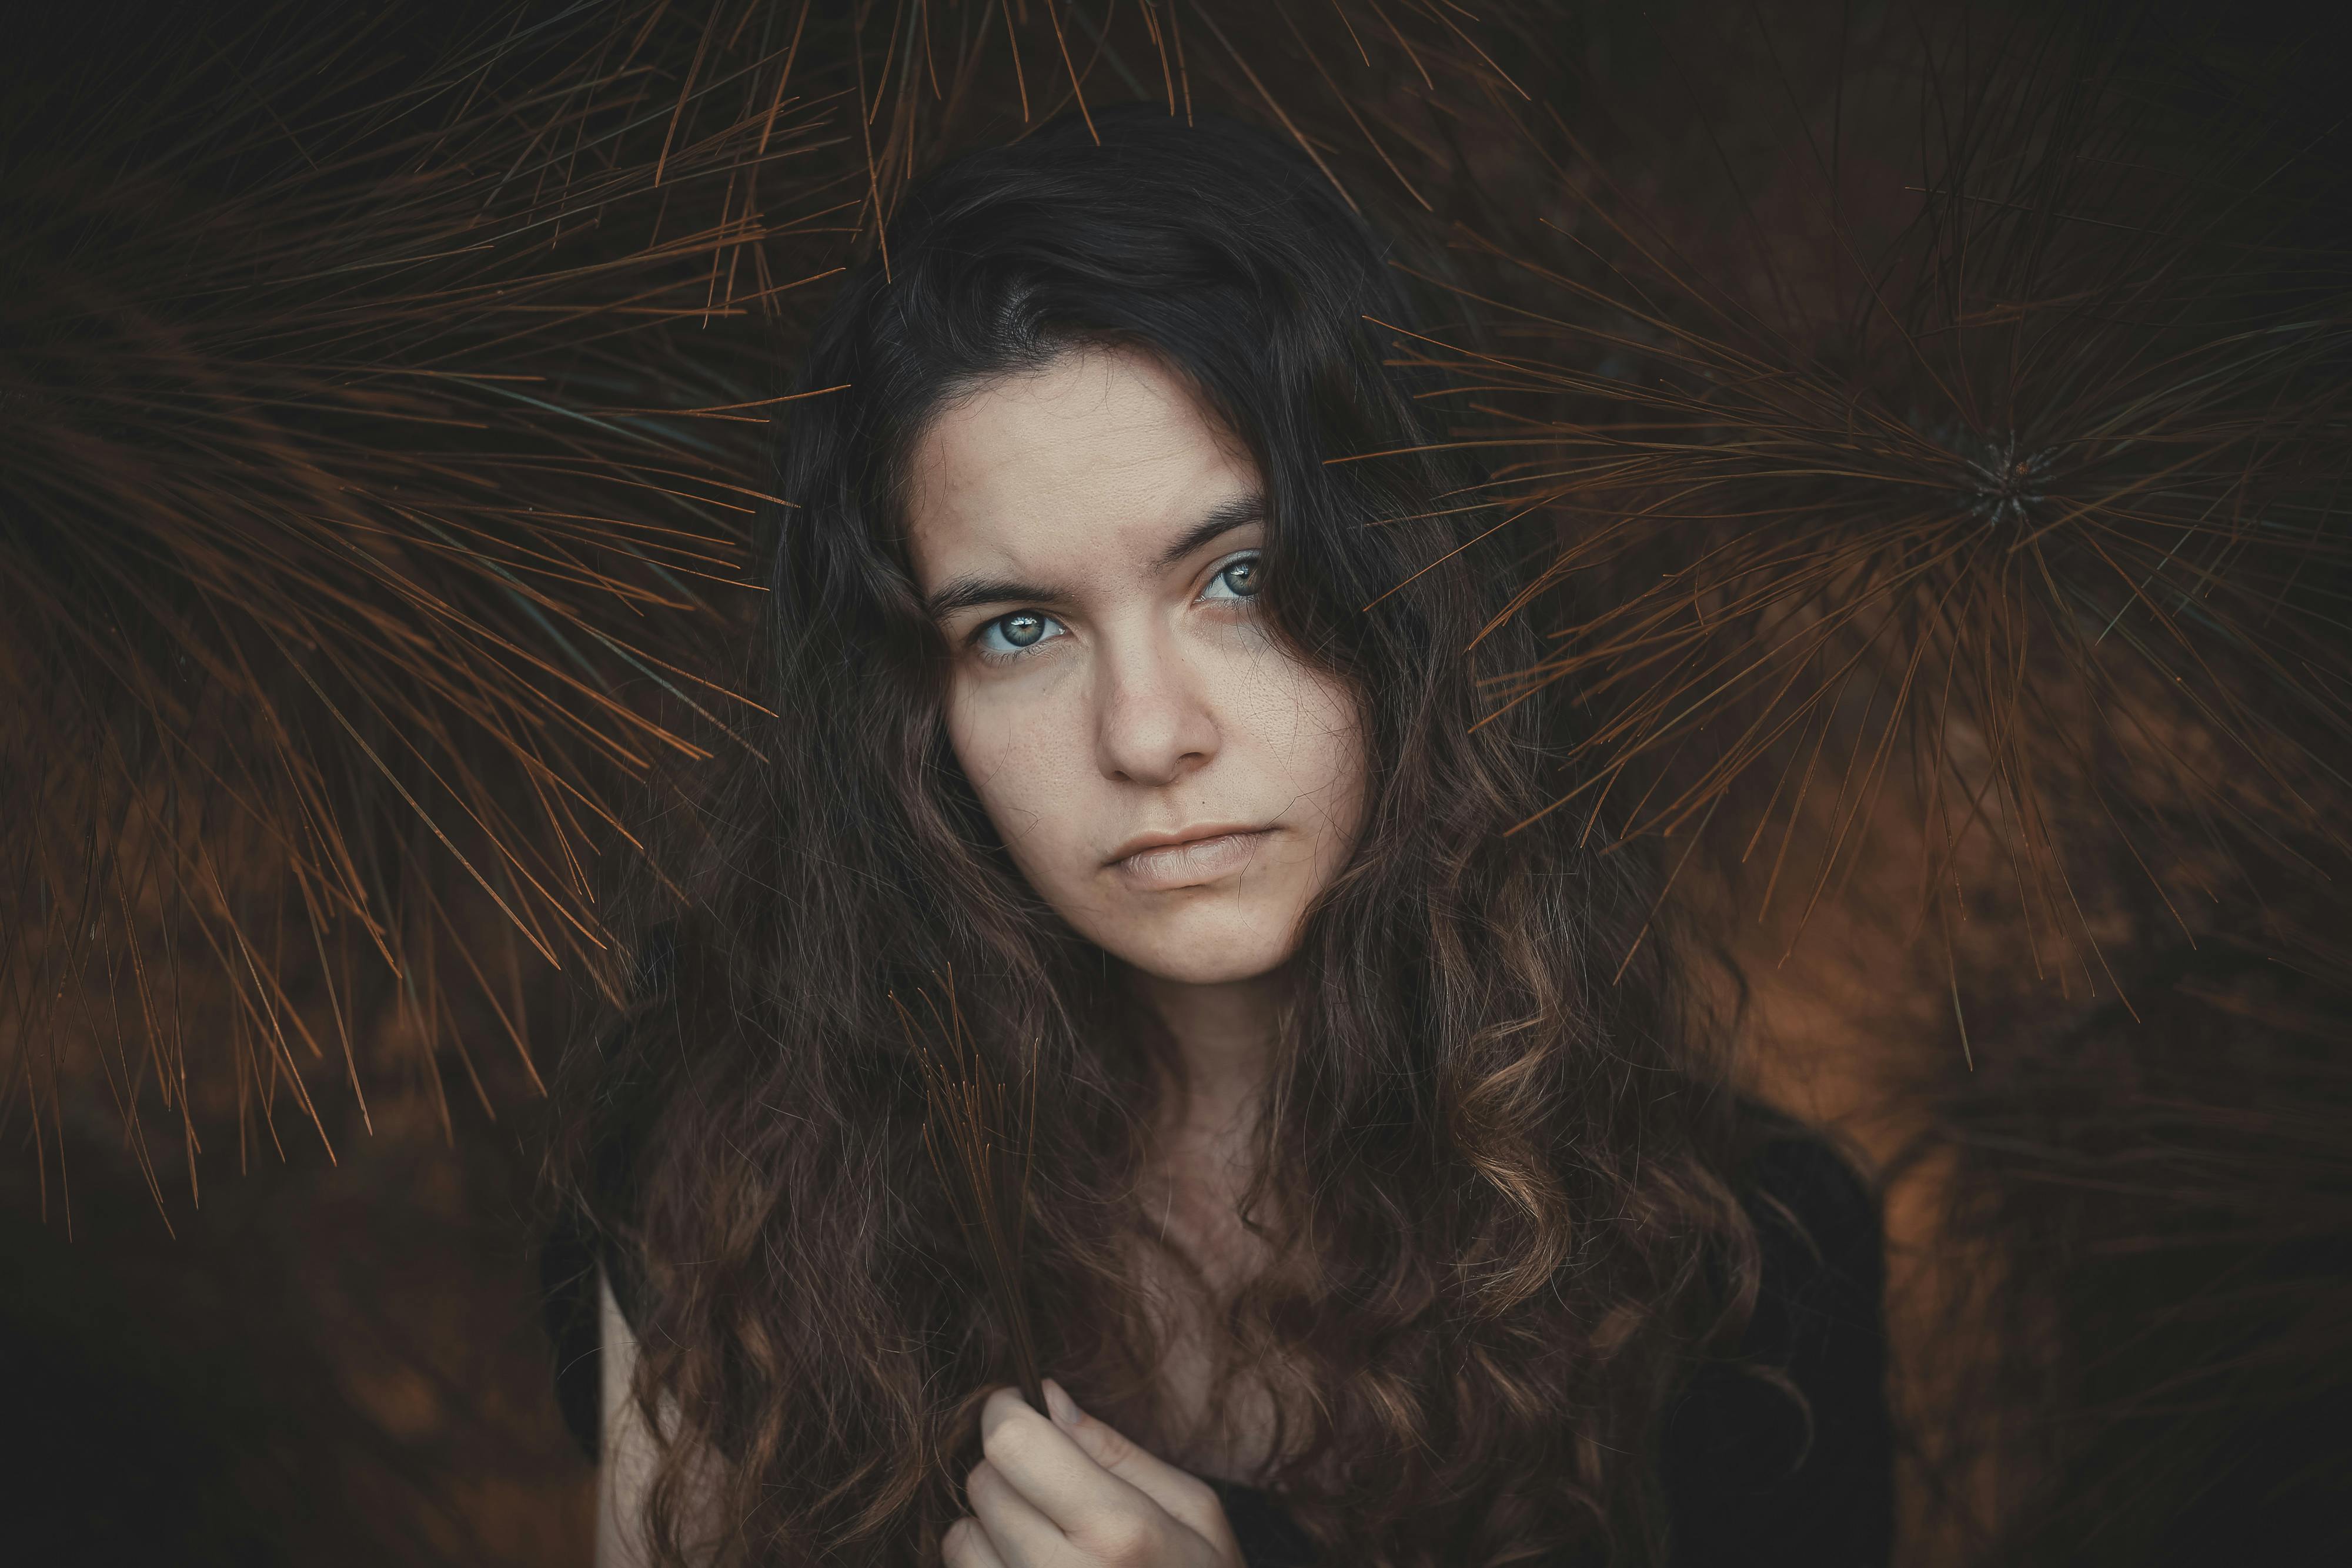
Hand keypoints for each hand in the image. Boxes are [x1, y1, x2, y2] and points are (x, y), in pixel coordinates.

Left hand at [942, 1379, 1246, 1567]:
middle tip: (1047, 1484)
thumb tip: (1047, 1397)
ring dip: (988, 1527)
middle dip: (1006, 1469)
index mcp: (1118, 1534)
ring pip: (959, 1539)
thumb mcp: (1194, 1513)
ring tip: (1041, 1539)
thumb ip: (1116, 1451)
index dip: (1006, 1412)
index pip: (1011, 1444)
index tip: (1018, 1408)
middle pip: (982, 1485)